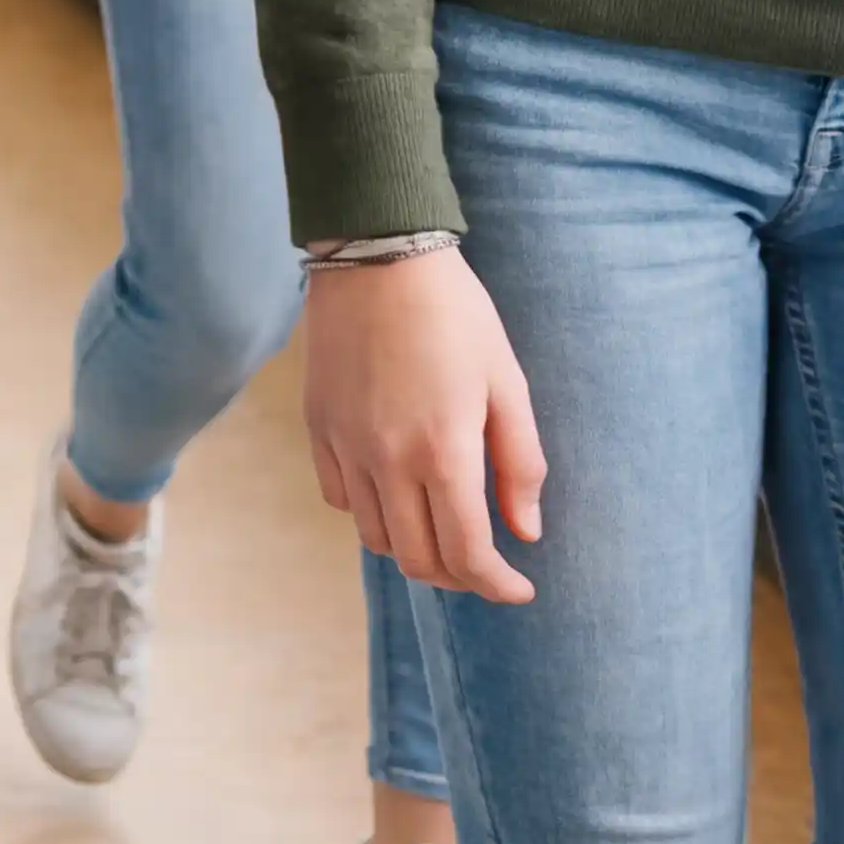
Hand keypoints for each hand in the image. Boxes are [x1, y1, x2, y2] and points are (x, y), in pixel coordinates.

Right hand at [301, 246, 544, 603]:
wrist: (376, 255)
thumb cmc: (455, 314)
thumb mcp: (507, 383)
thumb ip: (520, 463)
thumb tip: (525, 531)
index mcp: (444, 451)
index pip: (468, 554)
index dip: (498, 585)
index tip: (519, 588)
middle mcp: (388, 459)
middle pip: (418, 559)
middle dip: (459, 577)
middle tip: (486, 565)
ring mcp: (346, 444)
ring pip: (375, 536)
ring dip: (414, 548)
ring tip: (441, 531)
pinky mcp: (318, 425)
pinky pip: (340, 497)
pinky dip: (371, 512)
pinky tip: (395, 491)